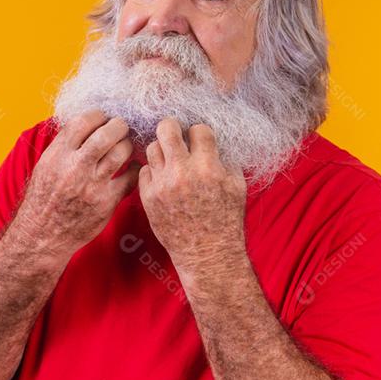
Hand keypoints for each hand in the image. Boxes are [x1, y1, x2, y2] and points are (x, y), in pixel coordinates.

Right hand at [13, 110, 140, 262]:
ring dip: (127, 145)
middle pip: (107, 133)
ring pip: (121, 152)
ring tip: (124, 147)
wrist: (43, 234)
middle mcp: (75, 167)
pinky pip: (131, 177)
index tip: (103, 118)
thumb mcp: (45, 165)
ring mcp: (92, 185)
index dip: (98, 116)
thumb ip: (64, 145)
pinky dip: (135, 169)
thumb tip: (86, 124)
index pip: (84, 121)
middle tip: (121, 129)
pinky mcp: (106, 202)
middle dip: (119, 126)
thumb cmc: (44, 198)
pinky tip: (131, 168)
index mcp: (57, 154)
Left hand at [138, 118, 249, 276]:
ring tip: (171, 158)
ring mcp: (162, 184)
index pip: (198, 129)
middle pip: (166, 128)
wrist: (206, 252)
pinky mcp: (148, 197)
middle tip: (176, 134)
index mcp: (208, 167)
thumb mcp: (236, 186)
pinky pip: (144, 170)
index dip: (200, 132)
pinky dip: (154, 170)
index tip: (200, 140)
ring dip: (162, 149)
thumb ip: (224, 160)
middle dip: (172, 127)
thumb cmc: (225, 220)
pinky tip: (164, 177)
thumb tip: (212, 141)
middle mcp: (182, 172)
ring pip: (151, 147)